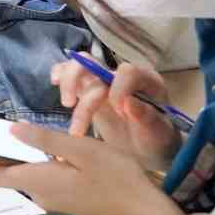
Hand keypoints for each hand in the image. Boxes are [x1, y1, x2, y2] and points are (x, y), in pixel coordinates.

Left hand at [0, 124, 178, 214]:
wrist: (144, 211)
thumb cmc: (115, 176)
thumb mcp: (80, 149)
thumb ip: (44, 139)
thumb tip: (10, 130)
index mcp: (38, 182)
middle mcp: (41, 196)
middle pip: (9, 176)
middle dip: (6, 153)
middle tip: (14, 125)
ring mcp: (55, 201)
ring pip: (28, 178)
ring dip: (27, 157)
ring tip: (37, 133)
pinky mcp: (68, 202)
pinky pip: (45, 182)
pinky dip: (43, 165)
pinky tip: (59, 149)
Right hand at [50, 58, 183, 173]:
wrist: (149, 150)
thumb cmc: (158, 140)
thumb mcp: (159, 133)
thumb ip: (147, 117)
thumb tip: (128, 103)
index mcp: (147, 81)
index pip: (128, 72)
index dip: (120, 89)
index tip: (121, 112)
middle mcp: (122, 76)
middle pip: (94, 64)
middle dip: (80, 85)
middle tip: (72, 107)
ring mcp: (103, 82)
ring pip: (79, 66)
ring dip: (68, 84)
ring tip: (67, 105)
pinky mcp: (88, 91)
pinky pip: (70, 74)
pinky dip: (60, 74)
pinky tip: (54, 83)